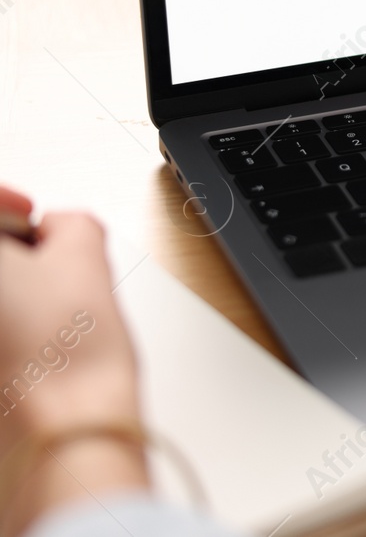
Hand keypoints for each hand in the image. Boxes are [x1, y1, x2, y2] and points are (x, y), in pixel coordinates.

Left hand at [0, 186, 147, 531]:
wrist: (62, 434)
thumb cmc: (65, 356)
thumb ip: (69, 223)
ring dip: (9, 294)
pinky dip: (8, 330)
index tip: (28, 211)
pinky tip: (33, 343)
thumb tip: (58, 230)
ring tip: (47, 306)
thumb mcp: (85, 255)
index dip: (7, 203)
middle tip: (44, 257)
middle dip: (9, 253)